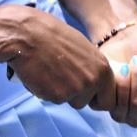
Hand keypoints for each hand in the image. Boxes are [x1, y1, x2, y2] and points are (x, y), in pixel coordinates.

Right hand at [0, 6, 117, 110]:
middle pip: (86, 102)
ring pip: (69, 101)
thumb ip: (91, 67)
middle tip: (62, 77)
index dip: (94, 97)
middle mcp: (93, 81)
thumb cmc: (52, 36)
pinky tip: (41, 74)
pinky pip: (53, 100)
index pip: (108, 99)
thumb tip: (93, 81)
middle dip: (75, 95)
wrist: (28, 34)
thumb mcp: (82, 48)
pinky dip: (46, 91)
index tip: (85, 92)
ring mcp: (75, 90)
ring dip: (60, 93)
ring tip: (50, 72)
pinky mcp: (57, 96)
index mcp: (103, 68)